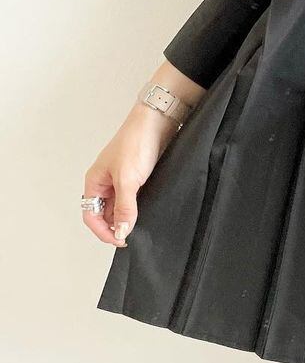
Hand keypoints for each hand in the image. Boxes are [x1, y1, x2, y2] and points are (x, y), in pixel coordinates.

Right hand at [82, 103, 179, 246]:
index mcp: (94, 182)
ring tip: (139, 227)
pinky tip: (147, 212)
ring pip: (119, 207)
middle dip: (115, 227)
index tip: (120, 240)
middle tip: (131, 237)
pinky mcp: (138, 177)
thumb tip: (121, 231)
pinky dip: (137, 208)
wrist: (157, 122)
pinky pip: (132, 199)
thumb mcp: (128, 179)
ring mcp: (121, 179)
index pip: (90, 216)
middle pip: (103, 214)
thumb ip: (124, 207)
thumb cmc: (136, 143)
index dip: (103, 231)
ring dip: (126, 218)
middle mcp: (105, 182)